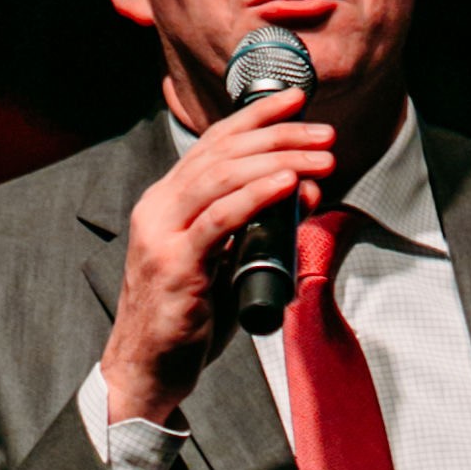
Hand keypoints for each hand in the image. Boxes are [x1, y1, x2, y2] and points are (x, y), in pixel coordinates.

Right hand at [102, 89, 335, 425]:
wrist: (145, 369)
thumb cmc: (185, 320)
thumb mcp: (217, 261)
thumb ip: (245, 228)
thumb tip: (295, 198)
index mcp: (166, 202)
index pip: (212, 143)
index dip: (255, 116)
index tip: (296, 99)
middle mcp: (158, 208)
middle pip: (222, 153)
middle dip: (279, 136)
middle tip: (325, 136)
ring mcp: (162, 235)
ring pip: (221, 178)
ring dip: (278, 161)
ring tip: (320, 159)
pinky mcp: (174, 266)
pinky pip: (218, 221)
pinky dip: (255, 197)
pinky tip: (286, 184)